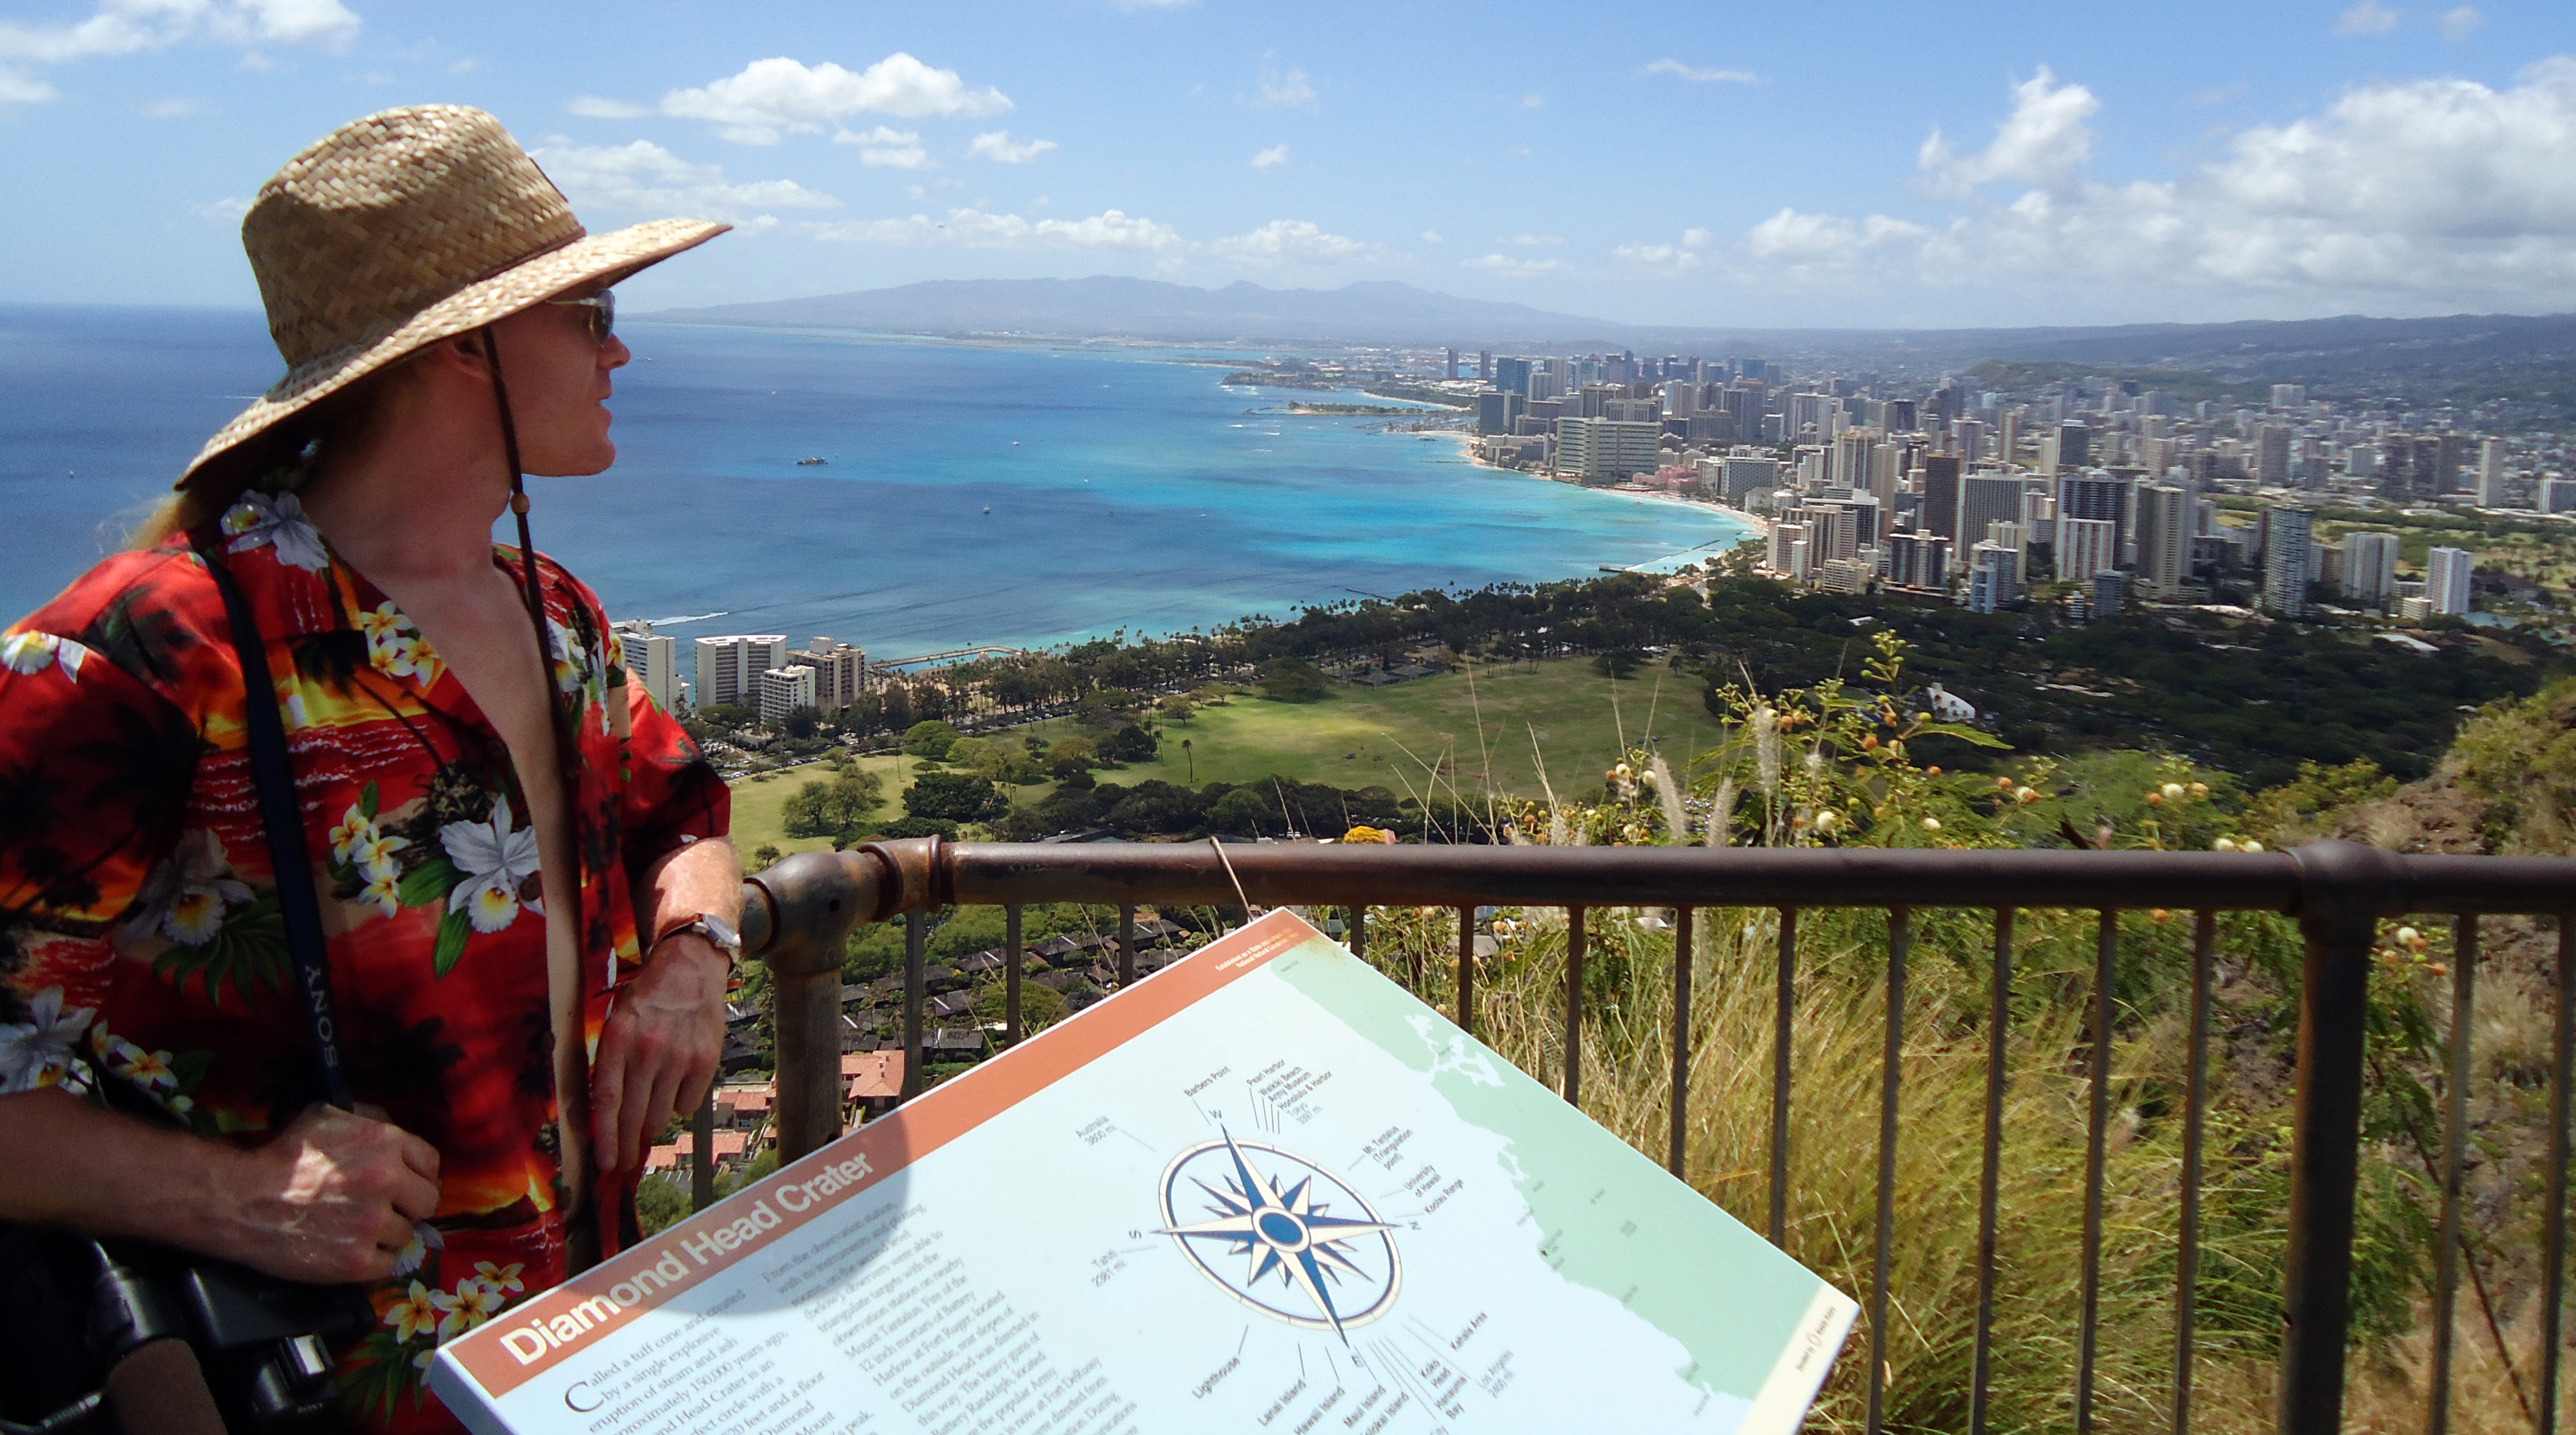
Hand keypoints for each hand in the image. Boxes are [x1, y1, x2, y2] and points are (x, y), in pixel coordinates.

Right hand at [213, 1103, 440, 1283]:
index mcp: (385, 1142)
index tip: (404, 1185)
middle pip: (427, 1202)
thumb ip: (370, 1120)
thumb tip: (397, 1131)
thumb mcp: (328, 1118)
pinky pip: (388, 1264)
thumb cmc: (283, 1156)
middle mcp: (387, 1180)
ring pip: (406, 1235)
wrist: (241, 1200)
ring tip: (355, 1228)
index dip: (417, 1175)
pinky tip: (350, 1249)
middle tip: (383, 1209)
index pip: (431, 1164)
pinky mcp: (356, 1260)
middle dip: (407, 1205)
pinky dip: (372, 1261)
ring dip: (386, 1234)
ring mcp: (373, 1223)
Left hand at [591, 935, 728, 1174]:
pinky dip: (679, 1104)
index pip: (607, 1100)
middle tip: (623, 1164)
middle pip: (634, 1115)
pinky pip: (687, 1104)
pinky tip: (675, 1087)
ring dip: (652, 1126)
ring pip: (662, 1116)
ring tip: (648, 1123)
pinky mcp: (705, 1061)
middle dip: (627, 1147)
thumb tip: (605, 1114)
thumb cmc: (647, 1000)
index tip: (605, 1163)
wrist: (690, 970)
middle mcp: (648, 1051)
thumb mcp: (616, 1023)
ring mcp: (679, 1057)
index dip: (605, 1137)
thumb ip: (609, 1065)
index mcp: (618, 1041)